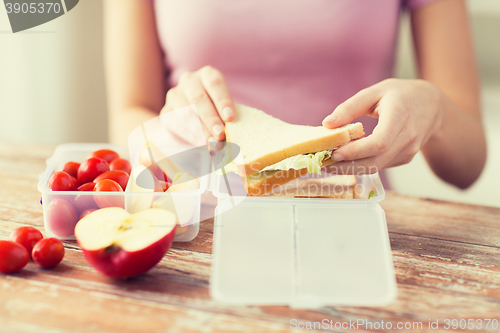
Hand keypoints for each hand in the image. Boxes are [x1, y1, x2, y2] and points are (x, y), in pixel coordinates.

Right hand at [161, 66, 234, 142]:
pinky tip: (200, 144)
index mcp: (207, 75)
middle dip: (210, 119)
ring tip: (212, 144)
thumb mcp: (225, 110)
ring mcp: (175, 95)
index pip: (215, 83)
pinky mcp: (166, 111)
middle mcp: (189, 81)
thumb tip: (229, 135)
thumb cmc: (218, 111)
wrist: (194, 118)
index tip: (230, 117)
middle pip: (198, 99)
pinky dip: (189, 136)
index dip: (223, 100)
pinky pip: (176, 124)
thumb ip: (227, 117)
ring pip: (185, 112)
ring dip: (200, 130)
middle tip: (220, 135)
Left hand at [322, 79, 443, 173]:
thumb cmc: (400, 95)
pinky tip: (346, 159)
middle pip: (376, 160)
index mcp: (400, 115)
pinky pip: (380, 165)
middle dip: (347, 165)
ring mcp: (409, 151)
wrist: (432, 106)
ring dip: (351, 168)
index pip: (379, 142)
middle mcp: (408, 137)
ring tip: (329, 162)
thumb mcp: (374, 92)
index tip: (334, 153)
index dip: (356, 151)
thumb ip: (350, 107)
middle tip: (324, 163)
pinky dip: (361, 165)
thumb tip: (327, 124)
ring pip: (376, 167)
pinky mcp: (405, 159)